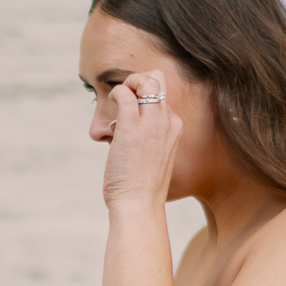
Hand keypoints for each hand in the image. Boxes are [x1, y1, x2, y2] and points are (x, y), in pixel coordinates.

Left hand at [101, 69, 183, 211]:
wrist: (140, 205)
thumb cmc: (143, 188)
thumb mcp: (154, 157)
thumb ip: (147, 139)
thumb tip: (123, 128)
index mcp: (174, 128)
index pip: (163, 94)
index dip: (145, 94)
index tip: (131, 106)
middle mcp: (167, 121)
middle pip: (158, 80)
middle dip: (139, 81)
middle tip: (125, 96)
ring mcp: (151, 123)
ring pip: (146, 81)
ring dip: (128, 83)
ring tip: (117, 98)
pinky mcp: (131, 127)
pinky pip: (124, 93)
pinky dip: (115, 93)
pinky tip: (110, 103)